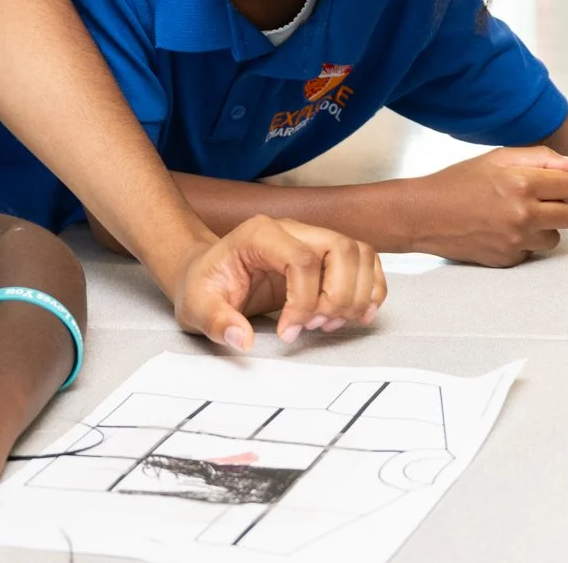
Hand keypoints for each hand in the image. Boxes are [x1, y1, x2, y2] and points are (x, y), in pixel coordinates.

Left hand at [172, 215, 387, 347]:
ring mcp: (311, 238)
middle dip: (338, 296)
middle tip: (315, 327)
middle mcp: (291, 229)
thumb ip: (217, 322)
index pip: (303, 258)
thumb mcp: (197, 307)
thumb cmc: (204, 286)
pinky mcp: (324, 255)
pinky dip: (370, 289)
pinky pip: (364, 262)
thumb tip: (241, 338)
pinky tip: (357, 315)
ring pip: (359, 253)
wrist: (206, 274)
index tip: (288, 332)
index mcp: (260, 234)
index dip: (304, 301)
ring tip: (329, 324)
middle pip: (341, 248)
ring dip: (356, 294)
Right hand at [404, 146, 567, 266]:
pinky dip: (523, 243)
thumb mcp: (496, 158)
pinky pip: (533, 252)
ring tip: (516, 217)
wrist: (425, 215)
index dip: (559, 182)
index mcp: (522, 183)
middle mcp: (523, 214)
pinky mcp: (509, 260)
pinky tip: (502, 231)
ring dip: (543, 227)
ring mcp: (516, 240)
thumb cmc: (459, 182)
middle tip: (532, 200)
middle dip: (556, 206)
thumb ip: (540, 157)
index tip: (544, 182)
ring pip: (555, 237)